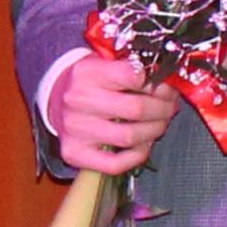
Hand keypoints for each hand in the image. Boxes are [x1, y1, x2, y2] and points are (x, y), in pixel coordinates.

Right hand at [42, 44, 171, 178]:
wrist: (55, 99)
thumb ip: (135, 68)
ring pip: (130, 137)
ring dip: (155, 131)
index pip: (134, 76)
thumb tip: (170, 81)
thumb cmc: (89, 81)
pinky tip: (143, 144)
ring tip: (160, 123)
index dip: (159, 84)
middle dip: (163, 109)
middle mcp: (77, 100)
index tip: (167, 86)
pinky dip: (137, 156)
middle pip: (137, 109)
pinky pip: (115, 164)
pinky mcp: (74, 153)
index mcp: (87, 72)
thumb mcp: (106, 62)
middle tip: (170, 106)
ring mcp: (74, 129)